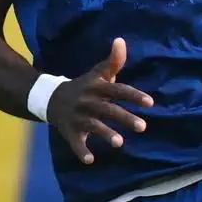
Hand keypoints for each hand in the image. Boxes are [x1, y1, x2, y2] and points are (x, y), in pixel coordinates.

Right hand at [46, 37, 152, 164]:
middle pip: (108, 109)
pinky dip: (81, 151)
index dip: (134, 95)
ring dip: (106, 134)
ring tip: (120, 143)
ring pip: (93, 126)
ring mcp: (78, 117)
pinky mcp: (69, 131)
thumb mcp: (97, 73)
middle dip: (124, 117)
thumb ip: (113, 61)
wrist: (50, 98)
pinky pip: (75, 142)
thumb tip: (121, 40)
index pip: (118, 90)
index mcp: (96, 88)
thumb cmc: (84, 86)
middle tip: (143, 127)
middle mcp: (87, 102)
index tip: (151, 103)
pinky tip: (90, 160)